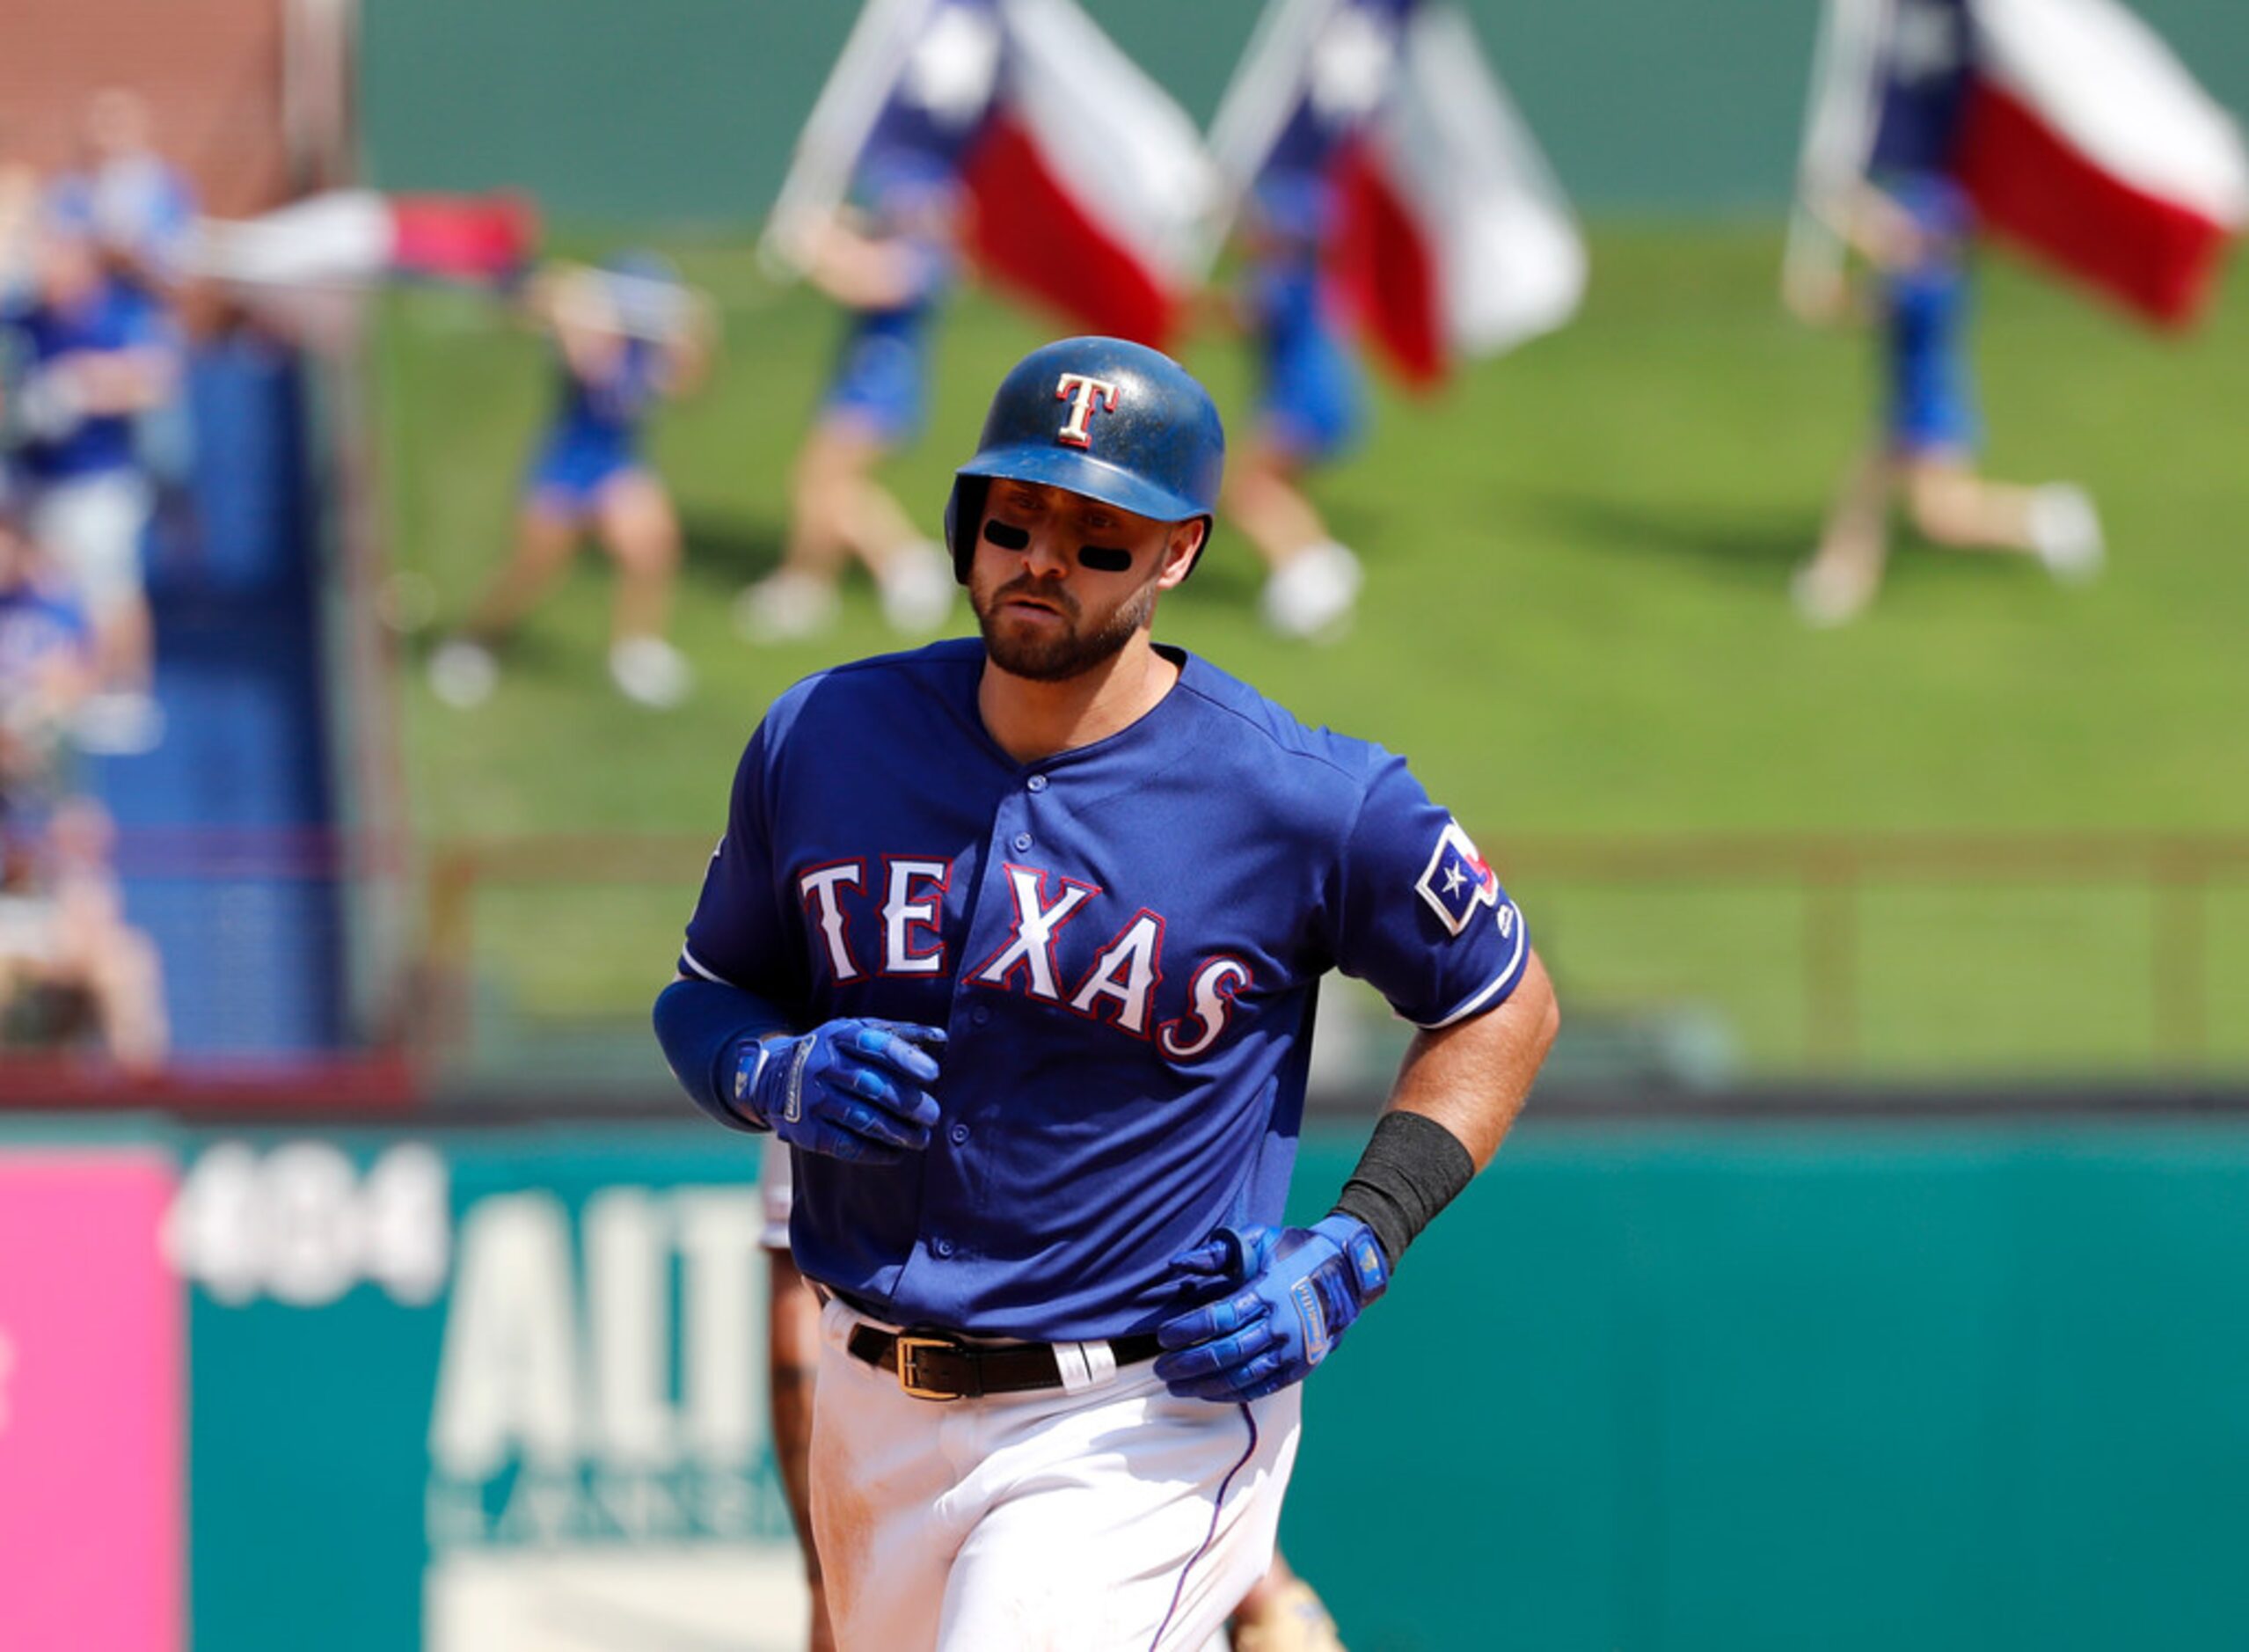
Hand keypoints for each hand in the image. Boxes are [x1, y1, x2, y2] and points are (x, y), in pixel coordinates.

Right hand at [735, 1017, 945, 1163]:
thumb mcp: (856, 1032)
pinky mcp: (805, 1130)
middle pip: (871, 1085)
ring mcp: (810, 1099)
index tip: (933, 1074)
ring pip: (861, 1118)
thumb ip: (897, 1034)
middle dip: (908, 1103)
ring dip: (896, 1132)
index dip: (906, 1059)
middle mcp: (821, 1065)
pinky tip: (895, 1153)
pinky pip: (845, 1144)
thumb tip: (941, 1036)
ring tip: (921, 1139)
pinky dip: (874, 1152)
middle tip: (933, 1115)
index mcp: (838, 1036)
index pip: (876, 1044)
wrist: (775, 1076)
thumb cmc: (834, 1052)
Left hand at [1152, 1214, 1389, 1401]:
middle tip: (1161, 1367)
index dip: (1187, 1330)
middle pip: (1226, 1352)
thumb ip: (1217, 1252)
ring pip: (1241, 1376)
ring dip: (1203, 1384)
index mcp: (1268, 1292)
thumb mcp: (1259, 1239)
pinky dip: (1231, 1393)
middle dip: (1188, 1363)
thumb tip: (1177, 1264)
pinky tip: (1207, 1392)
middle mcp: (1281, 1325)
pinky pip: (1261, 1387)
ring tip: (1174, 1386)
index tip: (1164, 1336)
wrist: (1348, 1272)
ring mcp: (1293, 1350)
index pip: (1219, 1318)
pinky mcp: (1300, 1367)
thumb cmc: (1294, 1251)